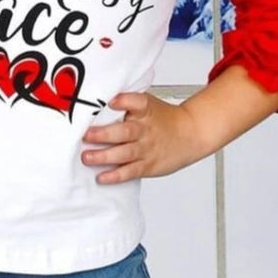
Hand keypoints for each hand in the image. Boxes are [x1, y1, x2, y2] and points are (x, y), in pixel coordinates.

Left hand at [80, 91, 209, 183]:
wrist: (190, 134)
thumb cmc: (164, 119)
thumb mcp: (148, 104)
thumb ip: (126, 102)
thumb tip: (98, 100)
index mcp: (145, 110)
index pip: (137, 102)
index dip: (124, 101)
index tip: (111, 101)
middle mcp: (145, 129)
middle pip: (125, 131)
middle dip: (103, 134)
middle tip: (86, 135)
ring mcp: (146, 148)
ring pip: (124, 153)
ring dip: (104, 156)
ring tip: (87, 157)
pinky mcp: (147, 165)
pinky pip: (130, 171)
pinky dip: (115, 175)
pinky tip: (102, 176)